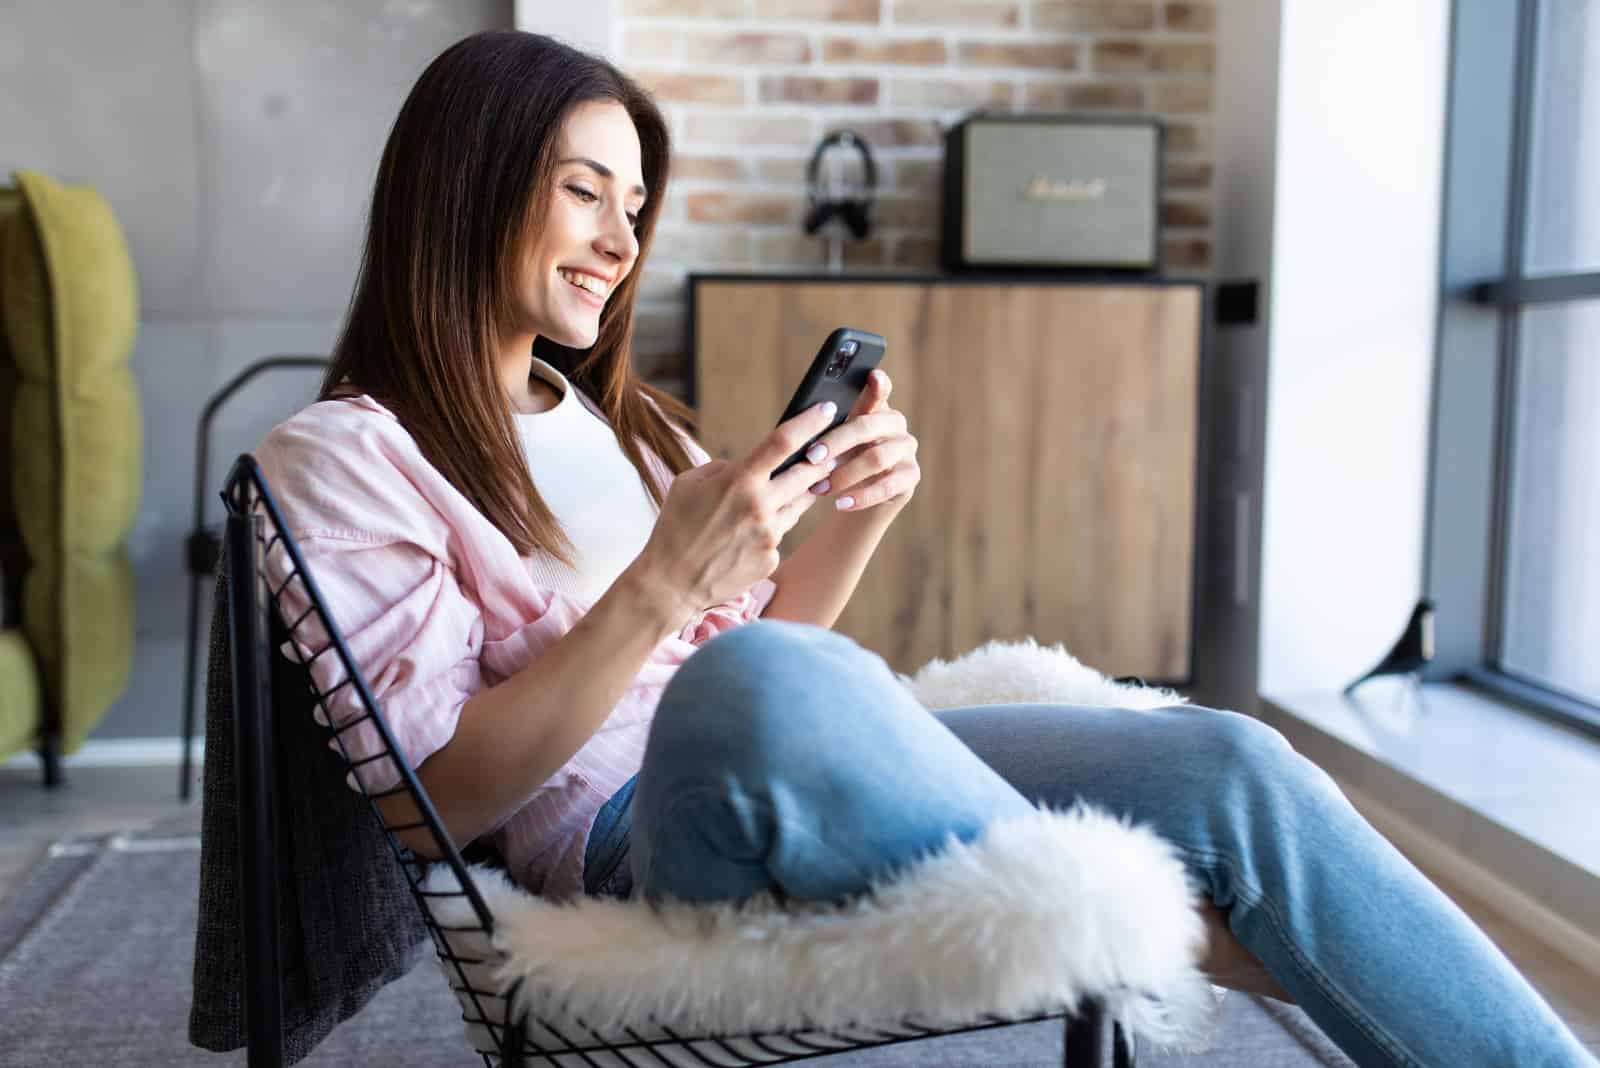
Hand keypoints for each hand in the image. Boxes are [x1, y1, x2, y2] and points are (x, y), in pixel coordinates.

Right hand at [632, 401, 839, 614]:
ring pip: (798, 505)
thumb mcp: (688, 484)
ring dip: (795, 495)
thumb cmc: (675, 528)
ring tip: (772, 497)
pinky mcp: (771, 558)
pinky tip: (746, 538)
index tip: (826, 408)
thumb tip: (745, 465)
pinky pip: (780, 535)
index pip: (783, 441)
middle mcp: (760, 506)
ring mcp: (769, 535)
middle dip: (822, 460)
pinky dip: (771, 530)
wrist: (670, 583)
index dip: (809, 422)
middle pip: (808, 473)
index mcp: (738, 481)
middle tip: (829, 451)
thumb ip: (723, 468)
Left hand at [801, 369, 919, 513]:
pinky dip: (860, 496)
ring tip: (820, 488)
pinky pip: (887, 486)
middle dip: (837, 441)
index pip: (879, 390)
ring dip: (844, 474)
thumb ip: (824, 430)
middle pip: (869, 426)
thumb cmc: (839, 463)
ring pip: (877, 458)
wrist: (857, 500)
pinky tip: (840, 503)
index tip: (872, 375)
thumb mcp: (830, 444)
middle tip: (811, 457)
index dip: (878, 384)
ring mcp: (907, 450)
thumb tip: (802, 426)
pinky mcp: (911, 476)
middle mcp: (896, 425)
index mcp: (875, 409)